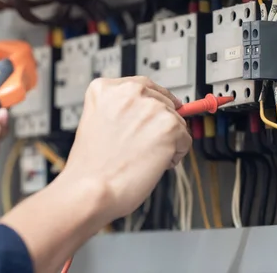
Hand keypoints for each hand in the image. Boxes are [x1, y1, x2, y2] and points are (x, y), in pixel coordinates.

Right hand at [0, 77, 191, 272]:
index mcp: (106, 88)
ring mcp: (151, 107)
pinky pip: (185, 139)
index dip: (151, 106)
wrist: (90, 190)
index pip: (143, 87)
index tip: (151, 118)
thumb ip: (119, 110)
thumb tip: (147, 111)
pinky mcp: (169, 126)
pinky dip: (175, 155)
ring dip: (166, 140)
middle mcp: (129, 92)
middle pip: (163, 102)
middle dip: (158, 125)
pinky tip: (152, 163)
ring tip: (142, 156)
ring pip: (176, 121)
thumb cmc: (90, 166)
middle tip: (141, 146)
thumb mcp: (95, 121)